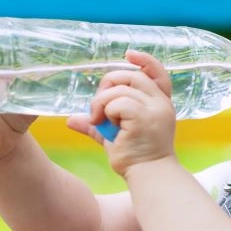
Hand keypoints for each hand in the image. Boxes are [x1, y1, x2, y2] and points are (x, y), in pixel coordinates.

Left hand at [78, 50, 176, 176]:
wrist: (149, 176)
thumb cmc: (136, 157)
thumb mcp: (115, 134)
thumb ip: (97, 123)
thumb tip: (70, 120)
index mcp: (159, 103)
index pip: (157, 73)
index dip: (145, 60)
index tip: (129, 54)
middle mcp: (160, 102)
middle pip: (131, 75)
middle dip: (108, 85)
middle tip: (98, 106)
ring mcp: (155, 109)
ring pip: (120, 89)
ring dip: (101, 103)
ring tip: (98, 120)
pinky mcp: (144, 117)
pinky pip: (117, 102)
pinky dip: (106, 111)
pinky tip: (105, 125)